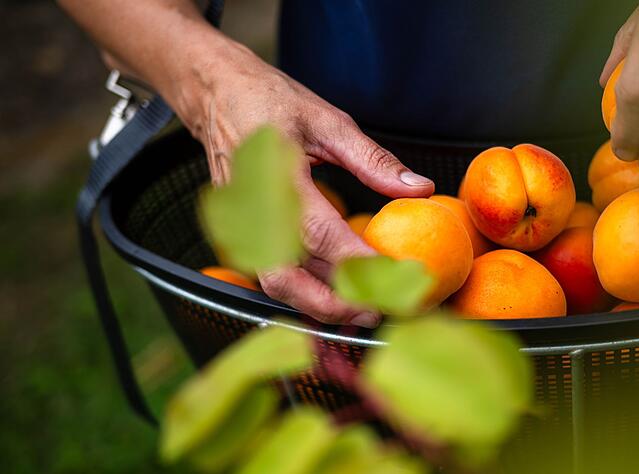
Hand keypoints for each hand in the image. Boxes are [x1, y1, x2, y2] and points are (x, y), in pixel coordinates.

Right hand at [175, 44, 434, 327]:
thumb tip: (419, 188)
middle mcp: (254, 210)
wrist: (215, 97)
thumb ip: (373, 161)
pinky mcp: (241, 234)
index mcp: (277, 177)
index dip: (358, 262)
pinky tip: (335, 296)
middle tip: (380, 311)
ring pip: (278, 285)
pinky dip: (303, 293)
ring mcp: (242, 226)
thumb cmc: (270, 103)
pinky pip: (272, 274)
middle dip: (334, 303)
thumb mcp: (328, 121)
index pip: (321, 234)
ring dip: (318, 305)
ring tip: (363, 312)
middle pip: (289, 278)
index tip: (395, 277)